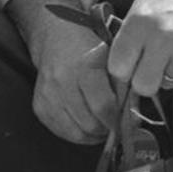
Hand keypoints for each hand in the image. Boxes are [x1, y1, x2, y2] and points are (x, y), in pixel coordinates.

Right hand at [30, 23, 117, 144]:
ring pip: (75, 133)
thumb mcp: (112, 60)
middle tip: (112, 125)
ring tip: (99, 125)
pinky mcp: (39, 105)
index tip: (122, 123)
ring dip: (91, 135)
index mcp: (84, 66)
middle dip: (105, 130)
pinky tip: (83, 121)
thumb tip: (132, 121)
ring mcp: (48, 95)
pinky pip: (61, 132)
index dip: (116, 120)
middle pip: (89, 124)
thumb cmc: (89, 49)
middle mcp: (62, 81)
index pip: (103, 106)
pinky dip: (75, 133)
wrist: (57, 37)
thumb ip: (124, 89)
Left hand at [107, 0, 172, 98]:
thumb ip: (128, 36)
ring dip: (170, 74)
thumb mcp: (142, 6)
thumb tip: (118, 68)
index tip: (132, 62)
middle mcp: (162, 38)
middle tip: (155, 62)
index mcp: (140, 22)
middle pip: (142, 85)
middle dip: (146, 77)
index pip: (118, 67)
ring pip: (167, 86)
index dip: (124, 67)